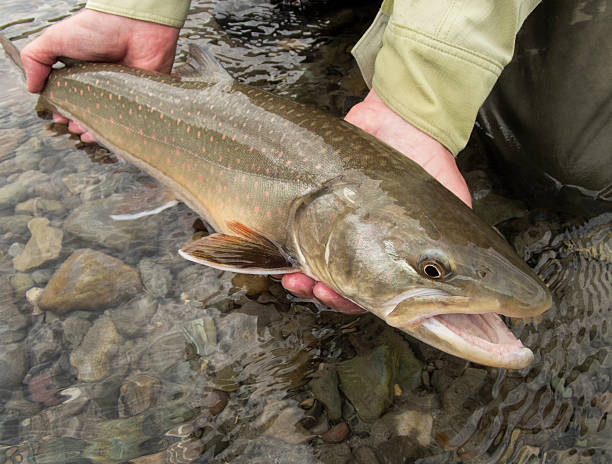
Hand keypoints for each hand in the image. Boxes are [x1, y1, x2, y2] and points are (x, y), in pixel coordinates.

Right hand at [20, 9, 179, 141]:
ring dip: (95, 129)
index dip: (62, 108)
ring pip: (107, 118)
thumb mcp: (56, 39)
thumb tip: (32, 88)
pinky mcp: (140, 98)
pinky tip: (107, 135)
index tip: (58, 116)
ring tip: (86, 133)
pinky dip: (118, 130)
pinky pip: (129, 119)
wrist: (135, 26)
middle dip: (77, 121)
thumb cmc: (96, 29)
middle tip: (72, 126)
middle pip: (87, 110)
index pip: (69, 95)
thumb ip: (36, 59)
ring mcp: (121, 91)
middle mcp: (101, 82)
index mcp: (81, 70)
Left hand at [282, 89, 471, 313]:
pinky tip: (288, 266)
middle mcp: (374, 250)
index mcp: (405, 257)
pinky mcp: (319, 216)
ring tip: (298, 281)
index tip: (356, 305)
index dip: (373, 309)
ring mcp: (343, 235)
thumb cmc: (430, 161)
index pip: (390, 298)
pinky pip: (302, 247)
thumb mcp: (453, 205)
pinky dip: (294, 261)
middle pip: (350, 292)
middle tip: (322, 293)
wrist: (397, 117)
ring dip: (310, 285)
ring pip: (322, 274)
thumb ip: (462, 245)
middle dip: (334, 298)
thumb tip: (485, 289)